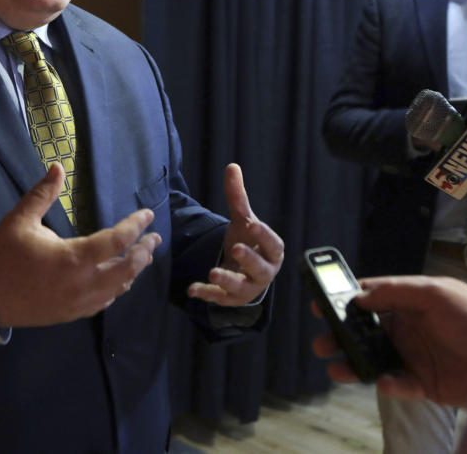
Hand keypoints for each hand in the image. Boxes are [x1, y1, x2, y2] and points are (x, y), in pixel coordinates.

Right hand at [0, 163, 161, 326]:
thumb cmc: (4, 256)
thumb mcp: (20, 220)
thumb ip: (42, 193)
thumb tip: (57, 166)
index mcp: (72, 258)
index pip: (117, 241)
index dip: (135, 226)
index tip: (148, 215)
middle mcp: (82, 283)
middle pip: (127, 269)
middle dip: (144, 252)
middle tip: (154, 238)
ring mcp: (78, 302)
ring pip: (118, 288)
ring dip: (133, 271)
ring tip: (143, 256)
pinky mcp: (72, 314)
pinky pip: (103, 302)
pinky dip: (116, 288)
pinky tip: (119, 280)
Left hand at [187, 163, 283, 306]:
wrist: (243, 269)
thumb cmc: (249, 241)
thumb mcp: (243, 219)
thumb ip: (238, 197)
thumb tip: (232, 166)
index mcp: (272, 251)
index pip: (273, 245)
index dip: (265, 236)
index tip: (254, 224)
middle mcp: (264, 272)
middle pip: (261, 269)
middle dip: (249, 260)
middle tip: (236, 248)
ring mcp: (248, 288)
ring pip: (241, 288)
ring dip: (227, 280)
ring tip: (212, 271)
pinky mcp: (231, 299)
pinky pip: (220, 298)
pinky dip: (207, 294)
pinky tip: (192, 289)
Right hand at [311, 276, 466, 407]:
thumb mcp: (437, 293)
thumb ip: (397, 291)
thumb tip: (360, 296)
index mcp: (410, 302)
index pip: (370, 298)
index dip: (344, 300)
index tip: (321, 303)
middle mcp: (408, 328)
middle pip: (364, 331)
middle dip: (340, 336)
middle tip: (321, 342)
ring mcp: (414, 356)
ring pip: (373, 360)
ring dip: (353, 364)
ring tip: (335, 370)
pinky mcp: (424, 383)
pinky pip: (397, 384)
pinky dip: (387, 384)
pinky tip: (384, 382)